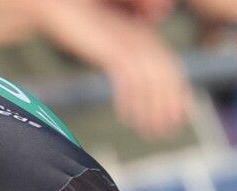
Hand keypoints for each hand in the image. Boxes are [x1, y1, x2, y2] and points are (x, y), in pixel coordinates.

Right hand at [36, 0, 192, 136]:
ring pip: (147, 78)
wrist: (58, 7)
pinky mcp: (108, 46)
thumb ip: (127, 63)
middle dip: (167, 106)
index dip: (177, 95)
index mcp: (143, 36)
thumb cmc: (82, 28)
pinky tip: (125, 116)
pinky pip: (126, 75)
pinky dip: (129, 98)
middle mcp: (139, 36)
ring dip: (149, 109)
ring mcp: (124, 41)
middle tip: (164, 132)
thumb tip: (137, 89)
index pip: (170, 66)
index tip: (177, 121)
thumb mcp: (110, 46)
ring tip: (146, 131)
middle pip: (163, 74)